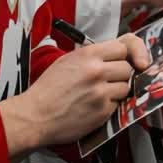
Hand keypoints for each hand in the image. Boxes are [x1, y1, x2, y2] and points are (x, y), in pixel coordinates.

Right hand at [1, 34, 149, 152]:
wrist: (35, 116)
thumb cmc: (48, 89)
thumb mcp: (68, 60)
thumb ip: (93, 55)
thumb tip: (117, 54)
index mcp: (88, 54)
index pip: (123, 46)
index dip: (122, 55)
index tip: (120, 61)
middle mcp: (97, 71)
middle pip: (127, 67)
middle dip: (120, 74)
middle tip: (106, 80)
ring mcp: (101, 92)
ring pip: (126, 86)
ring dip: (117, 90)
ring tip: (98, 94)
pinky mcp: (103, 112)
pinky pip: (118, 104)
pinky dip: (110, 105)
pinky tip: (94, 106)